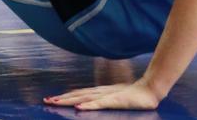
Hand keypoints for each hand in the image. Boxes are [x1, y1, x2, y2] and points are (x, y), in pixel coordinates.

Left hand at [44, 81, 160, 110]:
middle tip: (46, 101)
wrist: (150, 89)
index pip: (79, 93)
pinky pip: (99, 104)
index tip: (51, 98)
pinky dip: (88, 106)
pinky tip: (79, 107)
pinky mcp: (115, 100)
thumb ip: (105, 99)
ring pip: (84, 98)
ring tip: (56, 102)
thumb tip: (91, 103)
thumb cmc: (133, 95)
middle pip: (77, 94)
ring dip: (69, 100)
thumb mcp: (116, 98)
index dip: (65, 96)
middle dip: (62, 98)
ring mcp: (107, 95)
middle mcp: (100, 92)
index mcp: (99, 91)